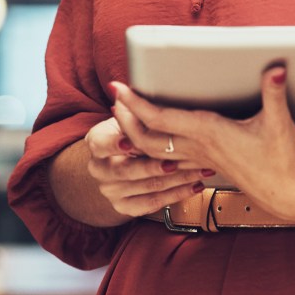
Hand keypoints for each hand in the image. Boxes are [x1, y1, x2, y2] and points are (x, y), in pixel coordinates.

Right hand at [80, 110, 214, 219]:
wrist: (117, 162)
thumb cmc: (128, 132)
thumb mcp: (125, 117)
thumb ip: (128, 108)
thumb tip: (122, 87)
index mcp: (96, 143)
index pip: (102, 144)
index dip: (116, 144)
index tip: (130, 141)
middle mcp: (99, 169)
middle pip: (127, 171)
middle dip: (154, 165)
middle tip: (175, 160)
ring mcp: (110, 190)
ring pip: (146, 187)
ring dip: (176, 179)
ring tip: (198, 169)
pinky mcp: (123, 206)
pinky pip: (153, 204)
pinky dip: (177, 194)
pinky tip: (193, 185)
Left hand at [110, 64, 294, 221]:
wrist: (289, 195)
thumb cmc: (283, 160)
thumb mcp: (279, 122)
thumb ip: (274, 92)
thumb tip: (276, 67)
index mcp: (208, 133)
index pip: (160, 119)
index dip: (135, 104)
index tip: (118, 88)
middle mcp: (198, 147)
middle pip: (146, 138)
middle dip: (126, 119)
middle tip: (115, 98)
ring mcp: (200, 159)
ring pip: (155, 151)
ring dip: (135, 134)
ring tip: (125, 113)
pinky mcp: (206, 165)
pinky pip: (169, 159)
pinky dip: (153, 149)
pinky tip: (150, 140)